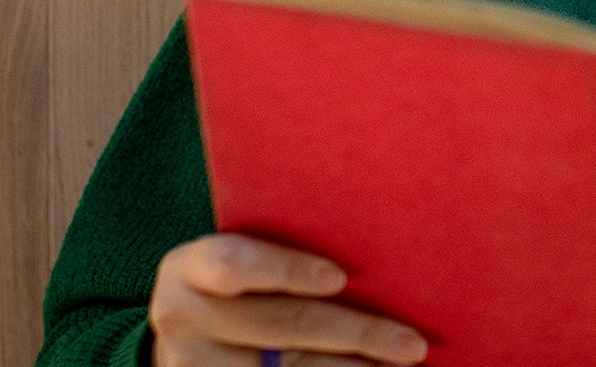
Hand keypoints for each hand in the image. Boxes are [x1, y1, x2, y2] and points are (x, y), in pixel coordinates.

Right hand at [149, 233, 427, 364]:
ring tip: (405, 366)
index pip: (235, 264)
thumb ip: (281, 247)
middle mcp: (183, 318)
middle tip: (412, 344)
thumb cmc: (236, 281)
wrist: (186, 335)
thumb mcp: (238, 257)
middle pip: (282, 325)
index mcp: (190, 267)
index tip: (338, 278)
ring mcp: (193, 364)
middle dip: (356, 334)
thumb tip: (378, 241)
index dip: (286, 270)